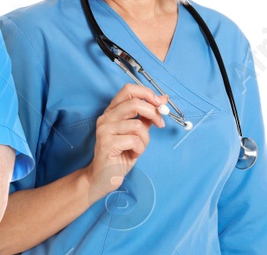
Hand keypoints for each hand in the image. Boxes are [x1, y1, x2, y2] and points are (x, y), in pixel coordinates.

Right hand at [84, 83, 166, 197]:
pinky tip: (133, 154)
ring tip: (139, 147)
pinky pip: (135, 141)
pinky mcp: (107, 144)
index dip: (147, 93)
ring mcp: (104, 130)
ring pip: (137, 125)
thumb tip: (162, 99)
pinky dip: (140, 149)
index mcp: (112, 112)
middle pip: (135, 103)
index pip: (128, 90)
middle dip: (154, 113)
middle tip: (160, 124)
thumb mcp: (137, 133)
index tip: (160, 103)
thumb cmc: (121, 154)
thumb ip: (147, 117)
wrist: (103, 176)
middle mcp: (106, 118)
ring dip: (145, 139)